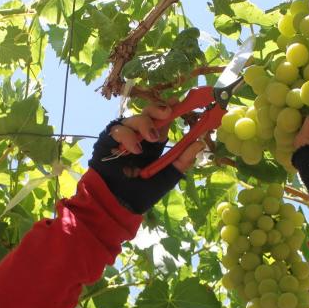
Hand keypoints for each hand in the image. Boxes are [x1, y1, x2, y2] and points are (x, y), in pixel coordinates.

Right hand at [89, 103, 205, 213]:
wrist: (119, 203)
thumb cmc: (142, 193)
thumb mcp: (167, 177)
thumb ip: (181, 161)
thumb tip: (200, 143)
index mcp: (153, 143)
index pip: (162, 121)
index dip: (169, 110)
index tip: (179, 103)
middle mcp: (138, 137)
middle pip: (147, 113)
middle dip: (158, 109)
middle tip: (168, 113)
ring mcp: (123, 137)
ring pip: (134, 118)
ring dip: (145, 124)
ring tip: (152, 138)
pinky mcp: (108, 140)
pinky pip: (118, 129)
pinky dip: (128, 136)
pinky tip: (135, 149)